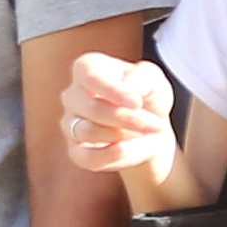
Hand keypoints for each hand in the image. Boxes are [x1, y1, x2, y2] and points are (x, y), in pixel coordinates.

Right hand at [58, 49, 179, 183]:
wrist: (150, 129)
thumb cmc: (148, 96)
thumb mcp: (154, 80)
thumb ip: (142, 77)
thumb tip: (129, 89)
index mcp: (86, 68)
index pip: (90, 76)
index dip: (113, 90)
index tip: (137, 103)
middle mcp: (72, 95)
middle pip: (91, 108)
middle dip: (127, 119)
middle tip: (157, 125)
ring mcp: (70, 124)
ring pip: (89, 132)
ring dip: (126, 136)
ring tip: (152, 135)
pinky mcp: (76, 152)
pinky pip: (88, 158)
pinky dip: (114, 156)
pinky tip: (132, 150)